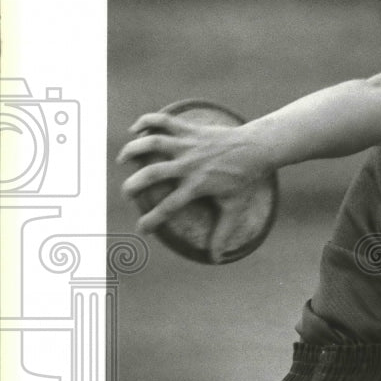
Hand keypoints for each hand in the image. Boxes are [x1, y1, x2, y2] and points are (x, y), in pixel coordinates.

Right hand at [117, 112, 272, 235]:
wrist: (257, 148)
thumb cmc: (245, 179)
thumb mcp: (234, 208)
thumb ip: (223, 233)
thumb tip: (217, 259)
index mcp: (198, 186)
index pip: (169, 207)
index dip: (152, 220)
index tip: (141, 230)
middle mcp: (190, 165)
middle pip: (153, 174)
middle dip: (134, 184)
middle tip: (126, 193)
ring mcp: (189, 145)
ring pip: (153, 142)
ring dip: (133, 149)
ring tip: (122, 159)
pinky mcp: (190, 129)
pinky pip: (163, 121)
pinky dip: (147, 121)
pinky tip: (136, 130)